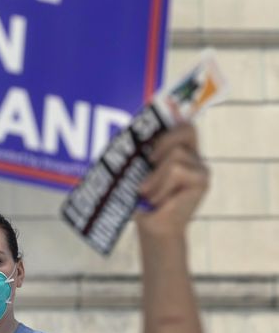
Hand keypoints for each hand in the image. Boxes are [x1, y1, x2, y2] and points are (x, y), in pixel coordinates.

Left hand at [136, 123, 208, 237]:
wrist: (153, 226)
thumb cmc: (143, 199)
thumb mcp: (139, 171)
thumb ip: (142, 152)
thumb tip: (130, 133)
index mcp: (179, 150)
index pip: (183, 124)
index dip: (176, 114)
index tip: (164, 105)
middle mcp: (194, 155)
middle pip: (186, 130)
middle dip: (163, 141)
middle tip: (149, 160)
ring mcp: (201, 167)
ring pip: (175, 155)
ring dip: (155, 176)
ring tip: (147, 192)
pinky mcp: (202, 180)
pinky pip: (177, 170)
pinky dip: (161, 185)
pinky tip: (157, 199)